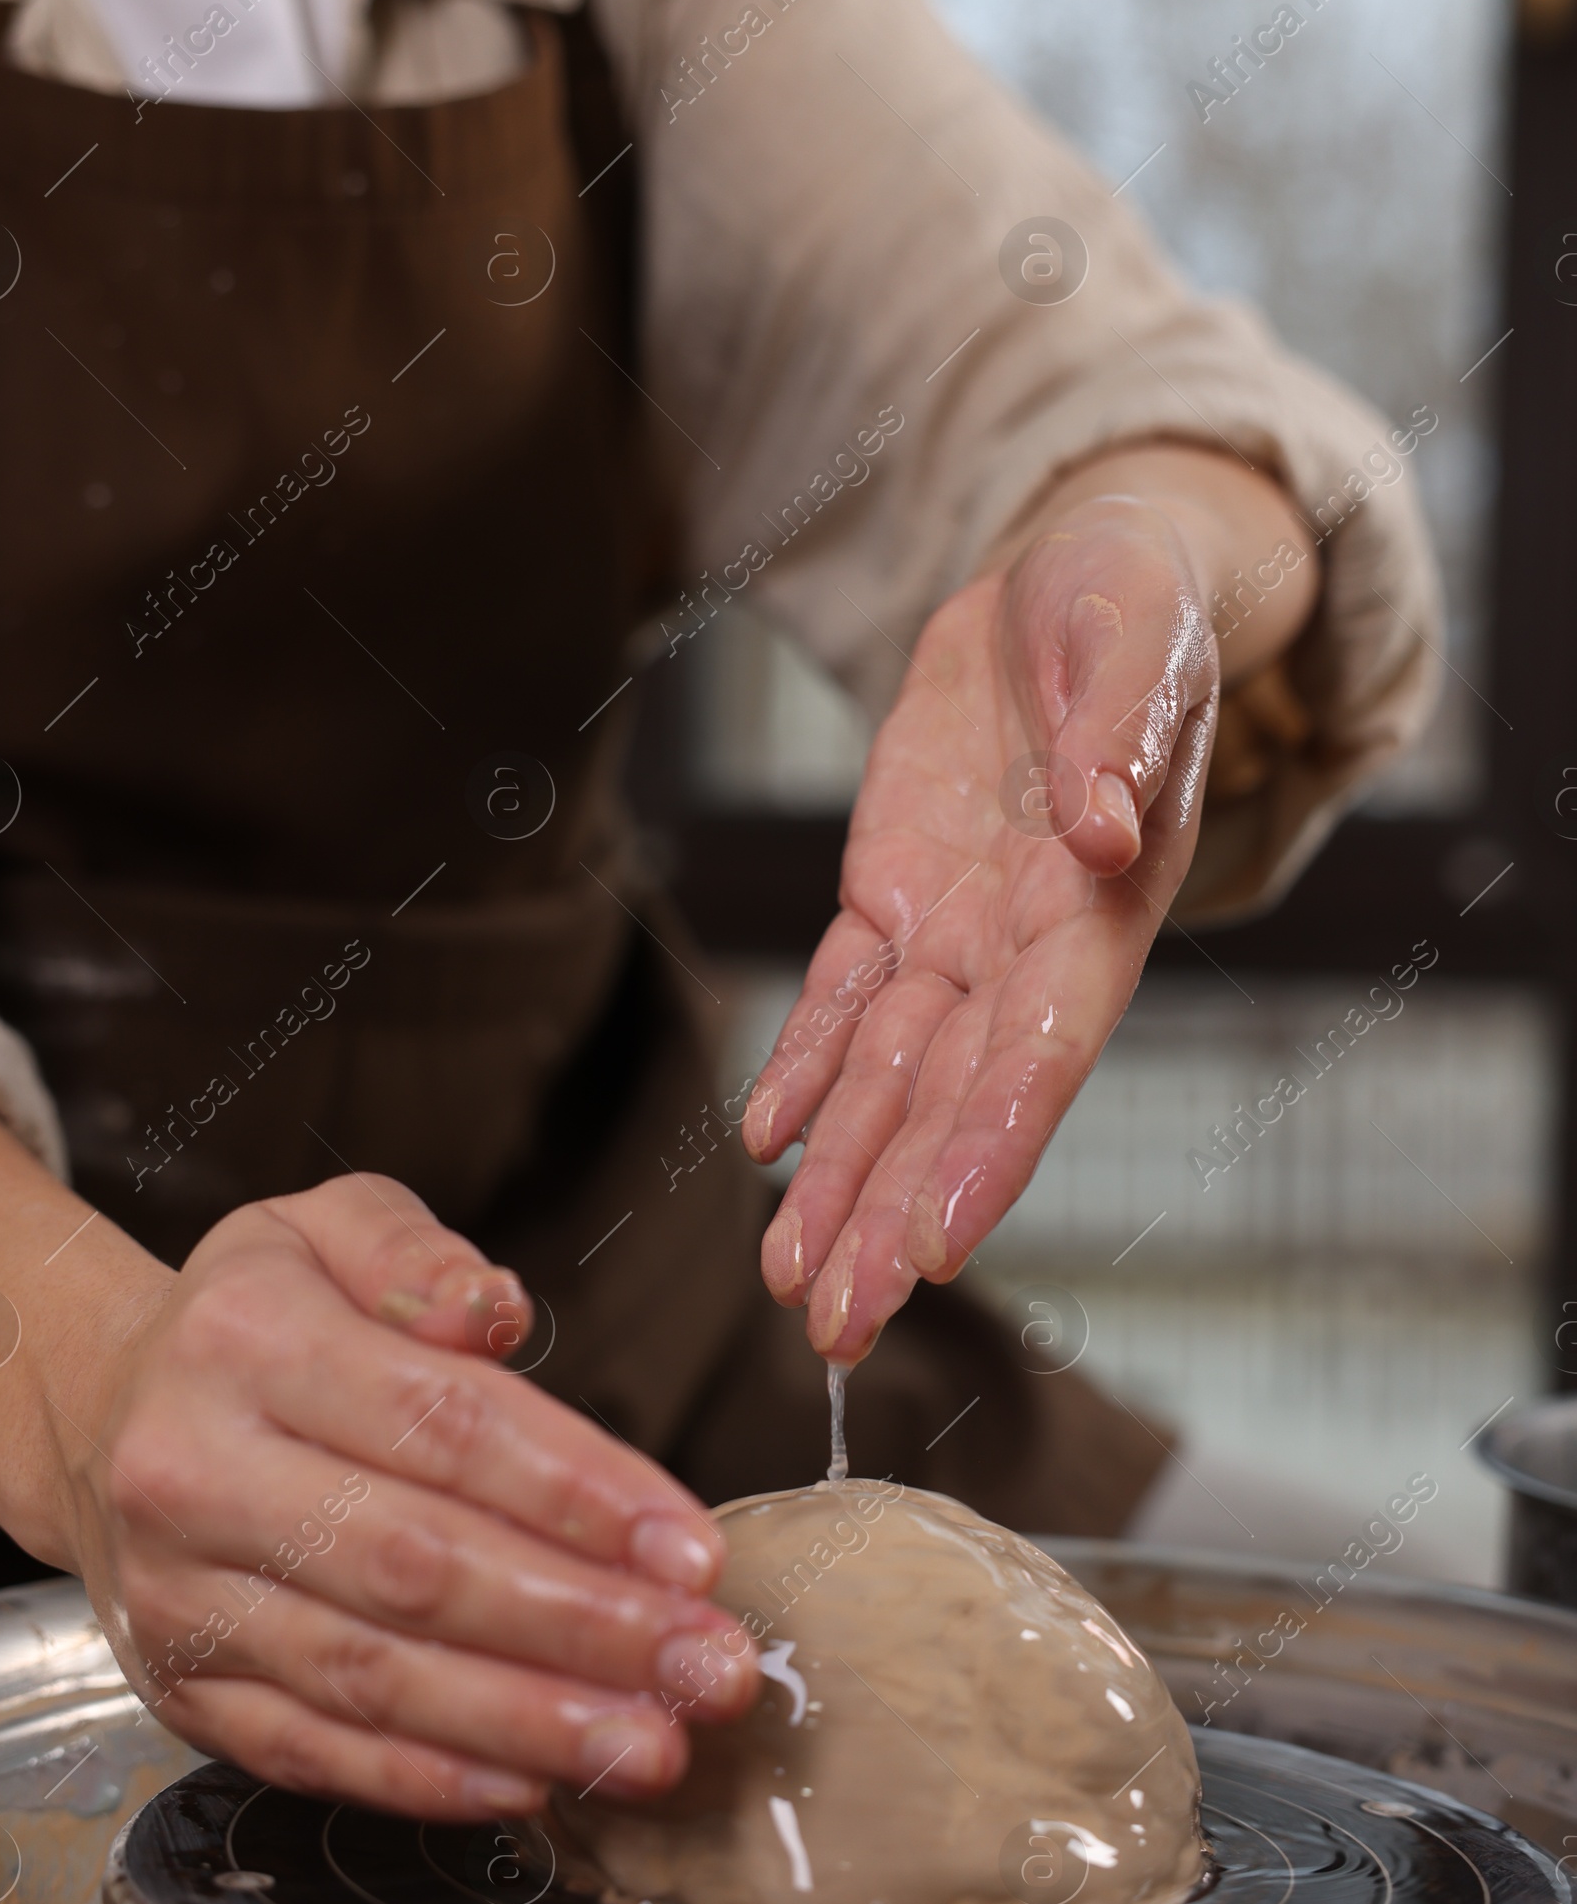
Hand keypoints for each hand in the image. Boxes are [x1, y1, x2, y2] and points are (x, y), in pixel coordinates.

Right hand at [61, 1176, 758, 1816]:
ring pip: (371, 1675)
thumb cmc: (254, 1320)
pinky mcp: (181, 1691)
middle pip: (417, 1565)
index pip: (441, 1425)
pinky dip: (428, 1780)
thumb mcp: (328, 1228)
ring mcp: (183, 1596)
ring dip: (528, 1722)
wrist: (97, 1414)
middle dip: (583, 1627)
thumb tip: (495, 1311)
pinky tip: (535, 1784)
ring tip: (652, 1745)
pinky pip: (312, 1751)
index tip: (693, 1550)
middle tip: (707, 1667)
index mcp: (248, 1342)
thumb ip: (420, 1256)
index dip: (578, 1495)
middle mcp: (195, 1473)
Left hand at [743, 447, 1315, 1359]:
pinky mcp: (894, 894)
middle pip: (951, 1102)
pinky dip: (801, 1066)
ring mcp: (957, 930)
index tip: (939, 1248)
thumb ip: (1126, 732)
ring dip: (836, 1179)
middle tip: (839, 1329)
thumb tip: (1105, 836)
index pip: (1041, 1053)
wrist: (1069, 574)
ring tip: (791, 1283)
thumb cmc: (1130, 598)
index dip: (989, 1151)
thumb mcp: (1139, 632)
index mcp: (1101, 906)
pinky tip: (764, 1143)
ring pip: (885, 1077)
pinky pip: (839, 998)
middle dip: (892, 1215)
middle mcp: (1027, 945)